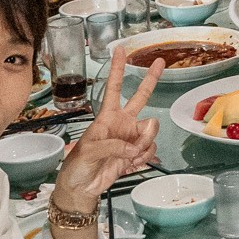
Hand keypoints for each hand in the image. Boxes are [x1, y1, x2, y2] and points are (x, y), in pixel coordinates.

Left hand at [53, 47, 162, 220]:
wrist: (82, 188)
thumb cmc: (78, 165)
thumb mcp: (89, 151)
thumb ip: (113, 145)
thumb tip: (134, 147)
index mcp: (107, 117)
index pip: (113, 88)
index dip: (117, 69)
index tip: (121, 50)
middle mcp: (122, 123)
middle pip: (141, 97)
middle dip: (150, 80)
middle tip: (161, 63)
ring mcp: (131, 138)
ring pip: (151, 130)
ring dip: (145, 144)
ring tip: (130, 156)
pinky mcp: (137, 154)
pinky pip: (150, 150)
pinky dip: (144, 158)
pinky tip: (132, 164)